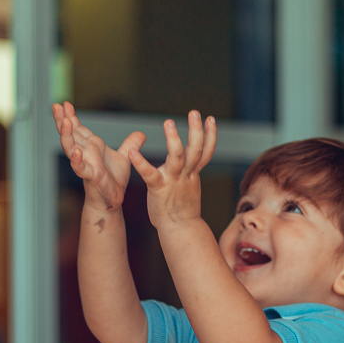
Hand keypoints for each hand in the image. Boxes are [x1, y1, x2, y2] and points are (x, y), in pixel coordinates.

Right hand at [52, 102, 145, 212]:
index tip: (65, 103)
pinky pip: (80, 168)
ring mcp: (85, 164)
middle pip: (69, 134)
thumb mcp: (125, 157)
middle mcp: (85, 153)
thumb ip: (131, 144)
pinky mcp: (90, 176)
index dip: (71, 116)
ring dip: (66, 135)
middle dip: (61, 120)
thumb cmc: (114, 180)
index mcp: (91, 146)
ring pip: (70, 148)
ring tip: (64, 122)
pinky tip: (76, 152)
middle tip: (55, 106)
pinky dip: (77, 161)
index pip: (78, 128)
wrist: (112, 200)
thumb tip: (141, 133)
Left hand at [127, 111, 216, 229]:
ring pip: (177, 157)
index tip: (211, 119)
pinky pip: (149, 174)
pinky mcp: (158, 188)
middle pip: (196, 149)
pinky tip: (132, 152)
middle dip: (197, 130)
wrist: (179, 230)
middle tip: (195, 113)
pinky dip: (141, 163)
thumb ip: (189, 172)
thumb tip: (189, 162)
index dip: (210, 135)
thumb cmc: (182, 209)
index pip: (206, 151)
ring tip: (169, 122)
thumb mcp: (189, 186)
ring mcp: (173, 181)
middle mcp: (186, 174)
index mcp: (193, 173)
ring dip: (174, 139)